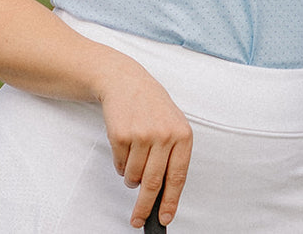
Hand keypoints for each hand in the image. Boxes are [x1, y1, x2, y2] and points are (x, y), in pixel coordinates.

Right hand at [98, 55, 193, 228]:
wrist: (127, 82)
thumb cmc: (153, 107)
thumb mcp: (173, 126)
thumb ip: (172, 156)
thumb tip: (164, 194)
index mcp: (183, 135)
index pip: (177, 177)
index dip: (170, 201)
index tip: (164, 219)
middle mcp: (164, 135)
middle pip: (153, 183)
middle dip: (144, 207)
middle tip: (138, 220)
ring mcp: (142, 134)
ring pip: (133, 176)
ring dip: (131, 178)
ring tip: (134, 161)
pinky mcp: (121, 135)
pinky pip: (119, 165)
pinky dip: (121, 164)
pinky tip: (125, 146)